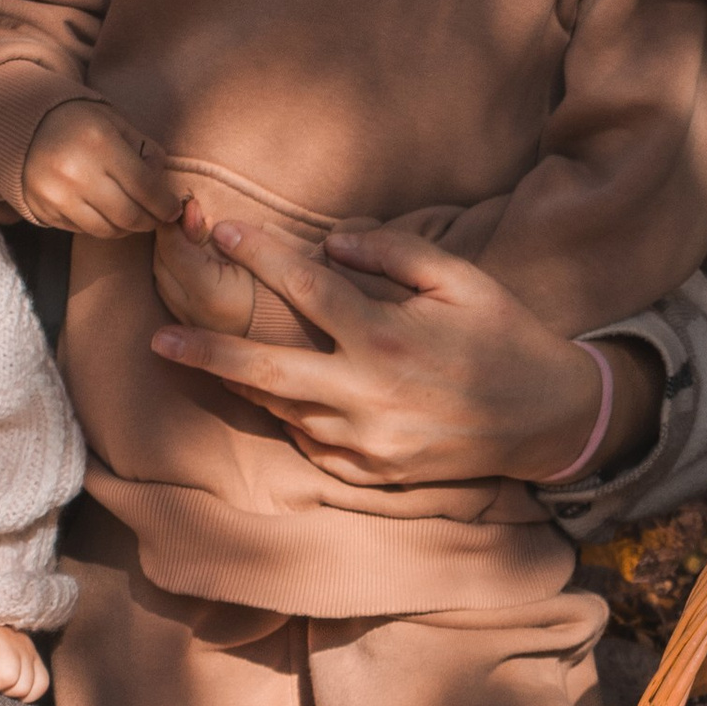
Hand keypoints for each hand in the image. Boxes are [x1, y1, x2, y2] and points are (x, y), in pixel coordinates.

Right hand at [19, 98, 180, 236]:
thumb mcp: (116, 123)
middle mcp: (77, 172)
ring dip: (126, 228)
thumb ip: (145, 151)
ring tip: (131, 215)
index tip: (173, 209)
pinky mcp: (44, 210)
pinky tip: (104, 212)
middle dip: (149, 221)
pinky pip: (83, 230)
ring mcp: (57, 195)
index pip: (145, 187)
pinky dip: (101, 226)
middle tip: (157, 217)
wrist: (24, 126)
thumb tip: (163, 187)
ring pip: (107, 230)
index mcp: (100, 143)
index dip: (165, 204)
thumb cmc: (79, 122)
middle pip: (128, 215)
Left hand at [150, 219, 657, 487]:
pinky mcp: (372, 474)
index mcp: (388, 340)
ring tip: (197, 358)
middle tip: (156, 339)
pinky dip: (289, 416)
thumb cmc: (503, 336)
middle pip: (266, 374)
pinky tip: (273, 394)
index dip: (260, 256)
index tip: (220, 231)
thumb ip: (394, 252)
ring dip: (240, 385)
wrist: (549, 420)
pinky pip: (312, 443)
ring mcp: (368, 444)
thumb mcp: (461, 278)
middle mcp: (369, 397)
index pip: (307, 290)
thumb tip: (330, 244)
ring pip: (282, 412)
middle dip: (205, 354)